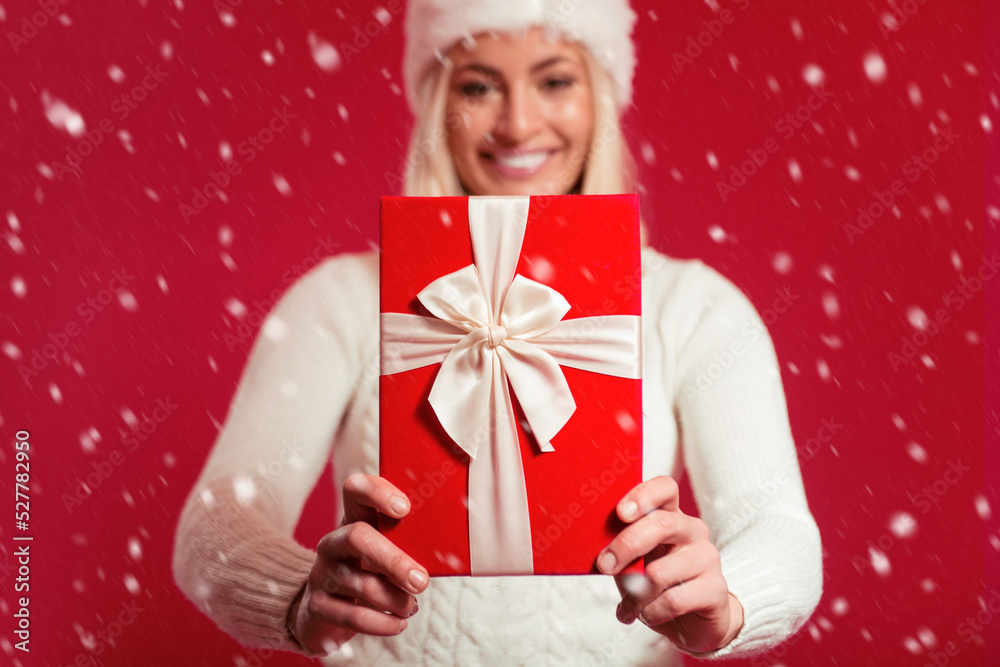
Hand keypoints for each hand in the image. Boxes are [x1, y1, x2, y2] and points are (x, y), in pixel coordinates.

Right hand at [288, 474, 428, 652]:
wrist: (323, 615)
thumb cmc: (367, 575)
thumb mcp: (383, 554)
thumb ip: (406, 545)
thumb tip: (448, 554)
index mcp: (352, 520)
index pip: (355, 489)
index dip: (377, 492)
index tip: (404, 508)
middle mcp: (333, 543)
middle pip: (357, 536)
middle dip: (393, 560)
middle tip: (421, 581)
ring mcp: (322, 574)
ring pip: (360, 583)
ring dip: (393, 599)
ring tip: (410, 606)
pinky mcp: (317, 607)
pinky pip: (352, 616)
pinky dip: (382, 624)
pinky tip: (398, 624)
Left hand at [596, 476, 743, 652]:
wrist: (692, 623)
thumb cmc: (657, 586)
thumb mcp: (633, 562)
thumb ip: (620, 549)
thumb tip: (595, 546)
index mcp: (671, 516)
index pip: (665, 488)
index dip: (643, 495)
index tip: (620, 513)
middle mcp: (693, 531)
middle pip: (661, 524)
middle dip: (626, 546)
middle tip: (605, 565)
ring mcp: (707, 558)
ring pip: (660, 572)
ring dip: (635, 594)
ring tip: (630, 605)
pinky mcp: (716, 589)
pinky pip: (673, 600)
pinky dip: (651, 612)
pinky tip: (647, 615)